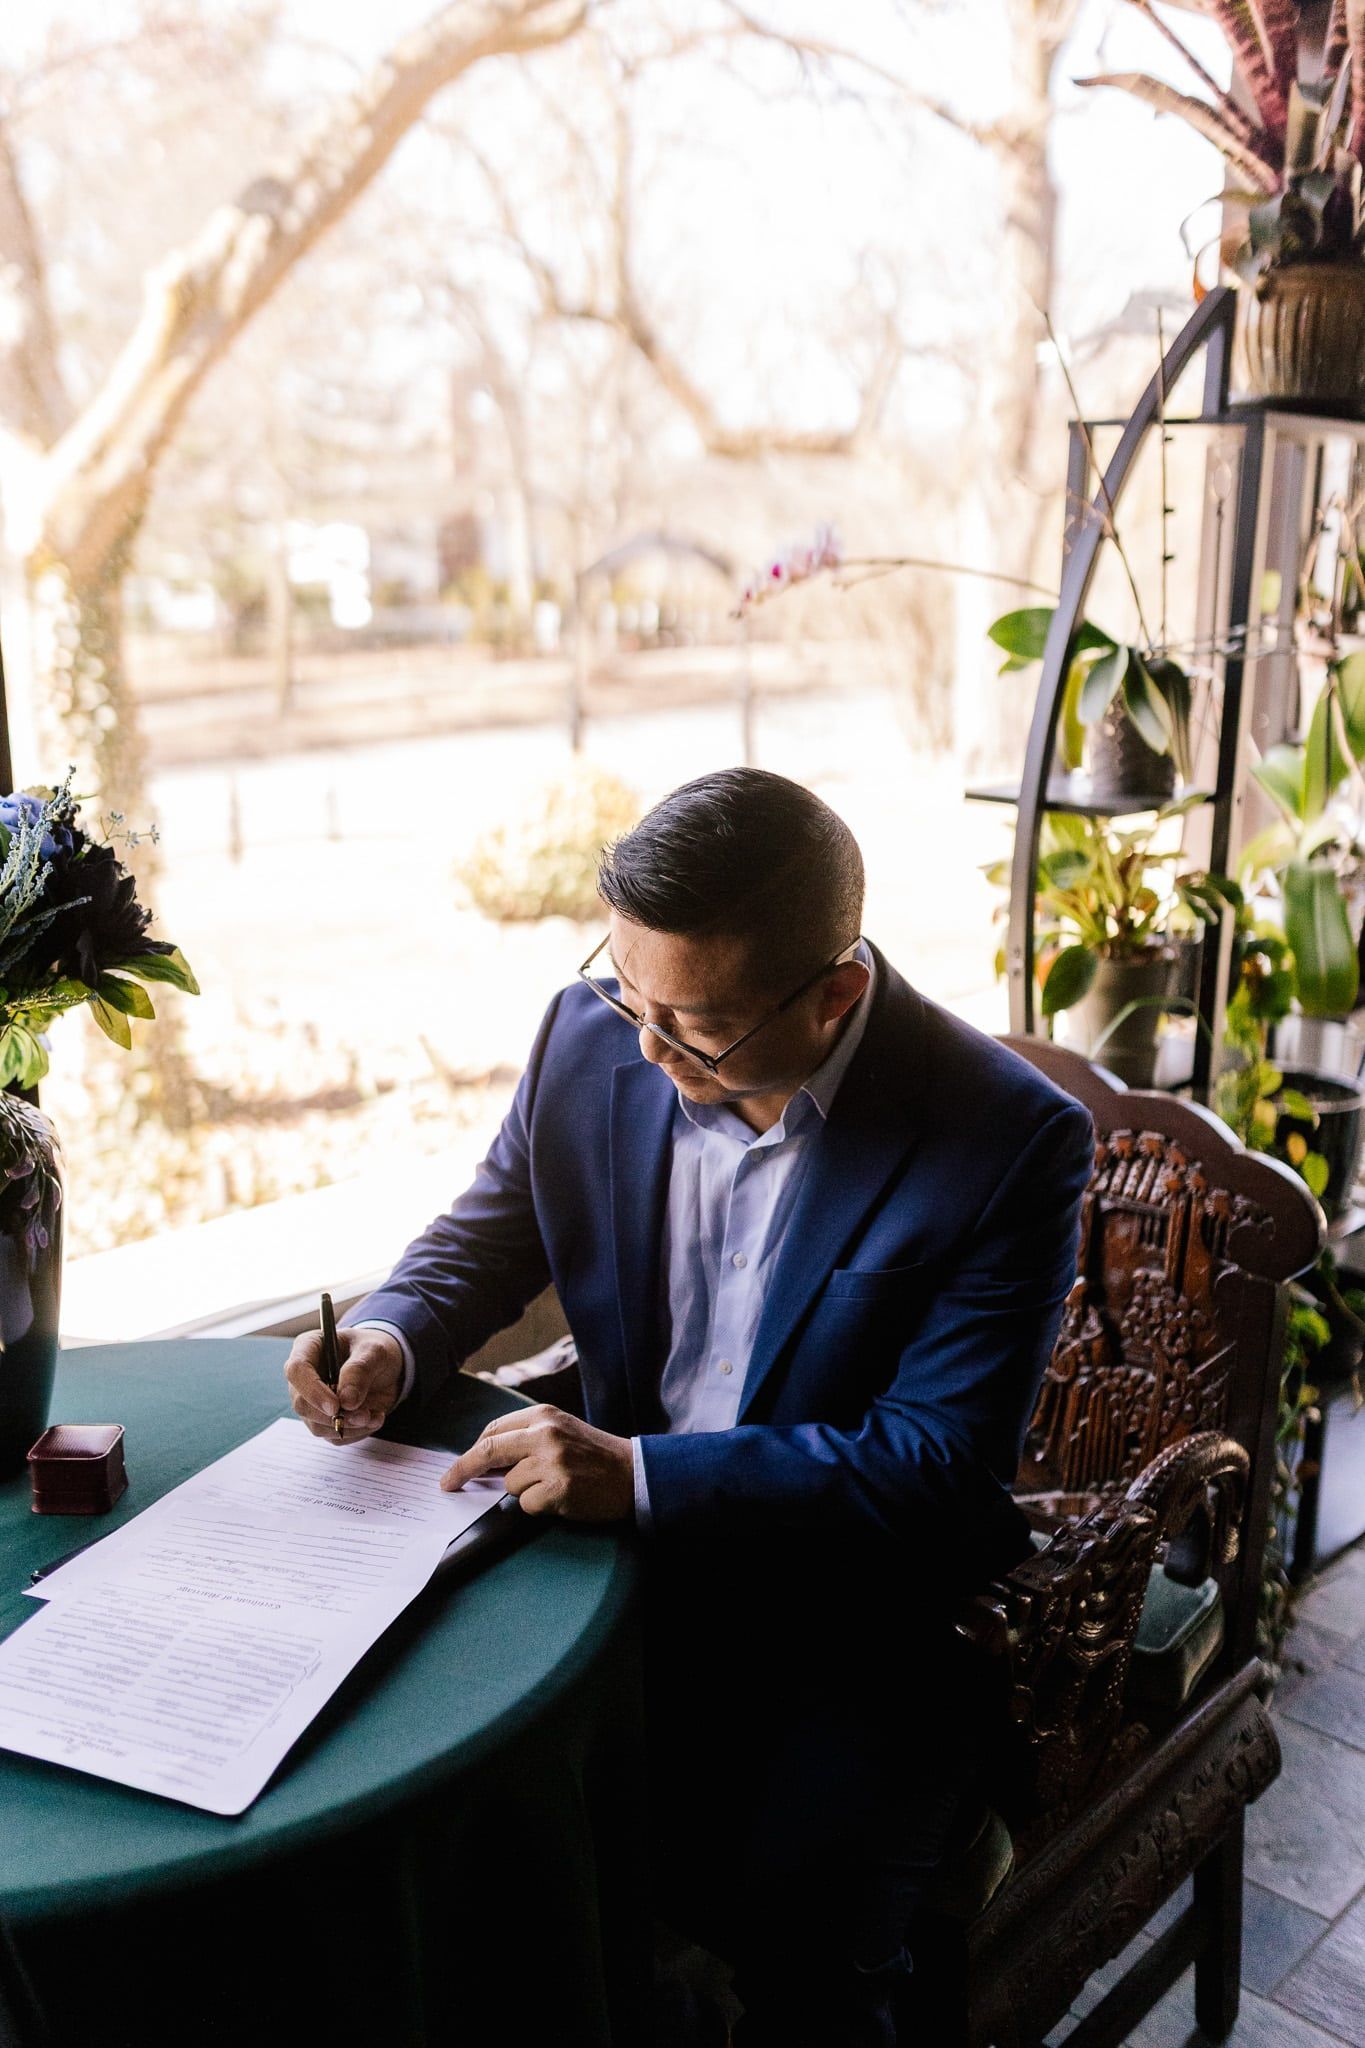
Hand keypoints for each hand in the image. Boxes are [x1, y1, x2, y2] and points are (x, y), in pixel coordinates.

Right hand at [285, 1326, 404, 1445]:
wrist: (386, 1368)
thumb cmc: (374, 1351)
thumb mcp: (375, 1351)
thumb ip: (360, 1370)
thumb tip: (346, 1401)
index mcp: (309, 1348)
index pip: (297, 1370)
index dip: (313, 1391)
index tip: (336, 1406)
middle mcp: (304, 1377)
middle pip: (302, 1404)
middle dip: (333, 1416)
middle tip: (364, 1415)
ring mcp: (311, 1401)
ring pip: (317, 1425)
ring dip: (348, 1427)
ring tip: (374, 1416)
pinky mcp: (324, 1420)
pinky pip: (333, 1436)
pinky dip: (356, 1433)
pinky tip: (374, 1419)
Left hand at [441, 1406, 632, 1520]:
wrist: (634, 1473)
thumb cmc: (595, 1456)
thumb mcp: (561, 1432)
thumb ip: (525, 1440)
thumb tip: (484, 1464)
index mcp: (543, 1415)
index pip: (492, 1431)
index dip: (470, 1452)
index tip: (456, 1469)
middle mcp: (545, 1434)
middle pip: (488, 1451)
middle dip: (463, 1470)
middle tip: (448, 1484)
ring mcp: (552, 1461)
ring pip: (509, 1484)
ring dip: (525, 1492)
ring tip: (555, 1486)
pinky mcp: (559, 1488)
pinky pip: (527, 1505)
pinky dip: (539, 1507)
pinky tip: (562, 1499)